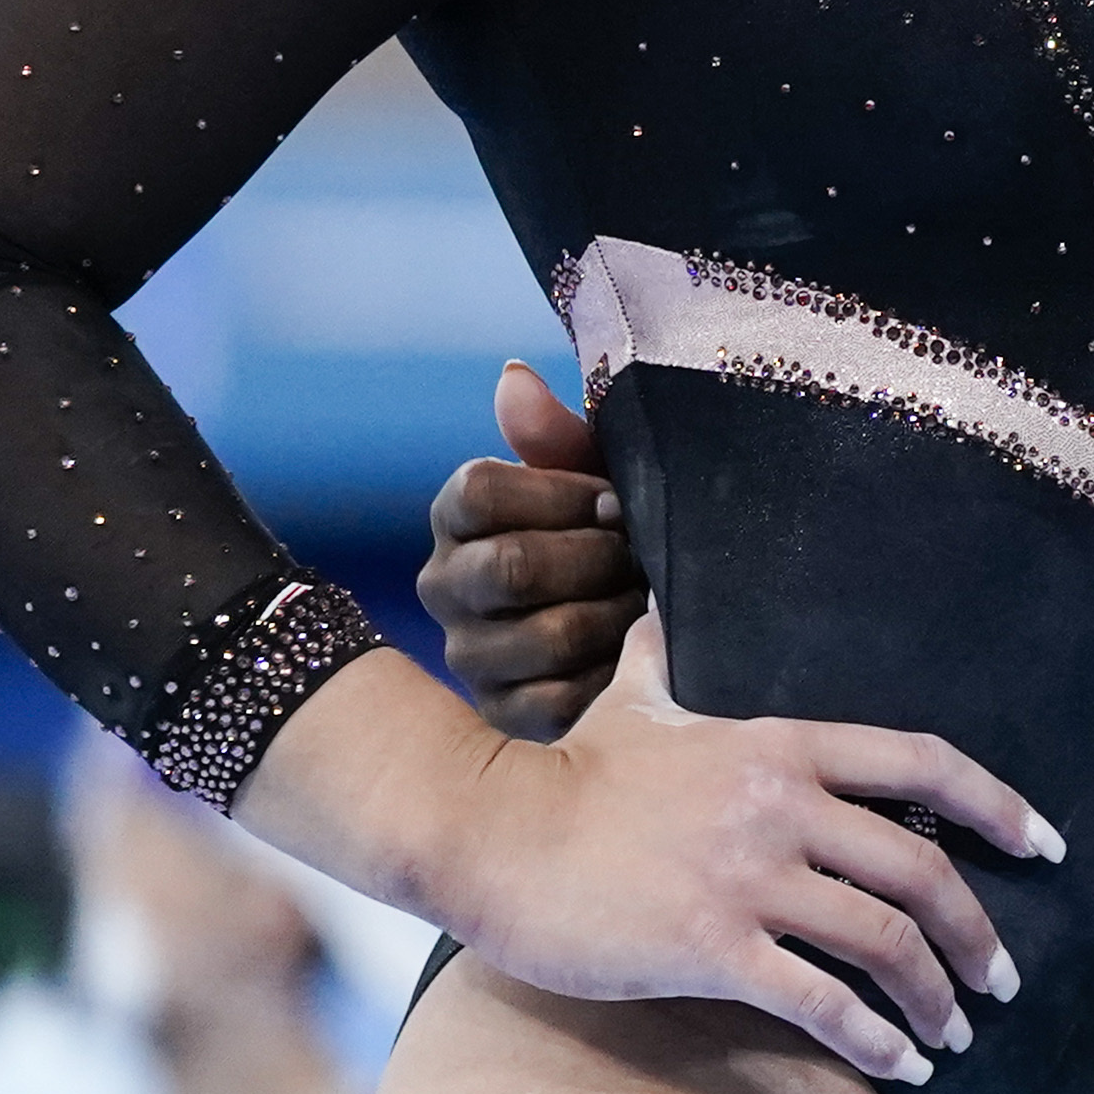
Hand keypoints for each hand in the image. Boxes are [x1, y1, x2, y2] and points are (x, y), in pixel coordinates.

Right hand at [406, 606, 1065, 1083]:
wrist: (486, 833)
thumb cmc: (565, 775)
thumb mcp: (632, 702)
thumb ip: (663, 659)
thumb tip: (655, 605)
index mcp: (782, 747)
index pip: (922, 764)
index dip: (999, 807)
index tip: (1048, 847)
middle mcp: (781, 808)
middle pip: (920, 867)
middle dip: (975, 932)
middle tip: (1000, 980)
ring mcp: (746, 879)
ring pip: (881, 938)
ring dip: (933, 996)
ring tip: (953, 1034)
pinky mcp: (706, 947)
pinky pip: (817, 1000)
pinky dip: (873, 1038)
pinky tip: (899, 1066)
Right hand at [423, 360, 641, 739]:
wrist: (634, 630)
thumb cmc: (609, 534)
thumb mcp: (595, 478)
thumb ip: (556, 436)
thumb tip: (513, 377)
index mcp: (459, 519)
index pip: (478, 493)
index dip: (557, 494)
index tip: (612, 501)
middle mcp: (446, 586)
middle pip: (513, 566)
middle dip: (597, 558)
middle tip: (640, 556)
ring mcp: (470, 656)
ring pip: (549, 634)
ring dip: (618, 615)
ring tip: (648, 603)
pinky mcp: (505, 715)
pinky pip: (563, 697)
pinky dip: (616, 674)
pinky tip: (639, 657)